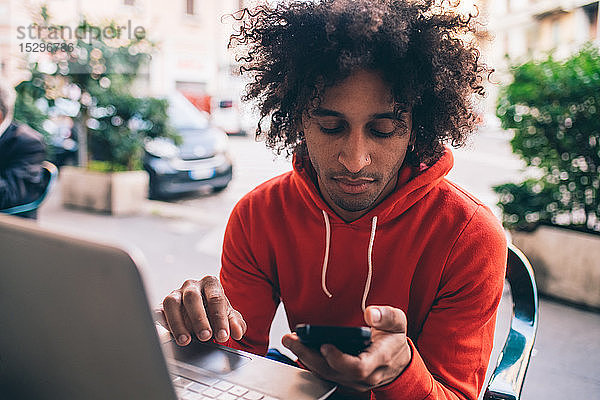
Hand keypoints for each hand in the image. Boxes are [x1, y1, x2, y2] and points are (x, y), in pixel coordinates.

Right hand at [160, 277, 246, 345]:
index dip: (220, 318)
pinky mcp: (162, 305)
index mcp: (210, 283)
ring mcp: (175, 294)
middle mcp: (191, 285)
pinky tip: (170, 334)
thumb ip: (236, 323)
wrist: (202, 315)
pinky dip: (163, 322)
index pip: (215, 298)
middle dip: (199, 318)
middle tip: (205, 336)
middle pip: (192, 297)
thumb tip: (237, 332)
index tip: (223, 336)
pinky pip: (159, 311)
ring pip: (172, 302)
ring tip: (186, 340)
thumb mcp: (230, 317)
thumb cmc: (216, 313)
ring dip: (178, 322)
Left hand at [282, 306, 410, 391]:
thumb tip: (371, 314)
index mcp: (380, 359)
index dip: (339, 359)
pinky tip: (299, 348)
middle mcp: (366, 375)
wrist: (397, 361)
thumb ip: (386, 316)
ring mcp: (354, 381)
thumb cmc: (393, 339)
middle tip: (293, 340)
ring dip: (306, 358)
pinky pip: (324, 374)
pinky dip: (310, 362)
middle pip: (334, 372)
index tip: (325, 345)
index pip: (358, 367)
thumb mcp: (397, 322)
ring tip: (291, 340)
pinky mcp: (344, 380)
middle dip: (310, 356)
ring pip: (326, 374)